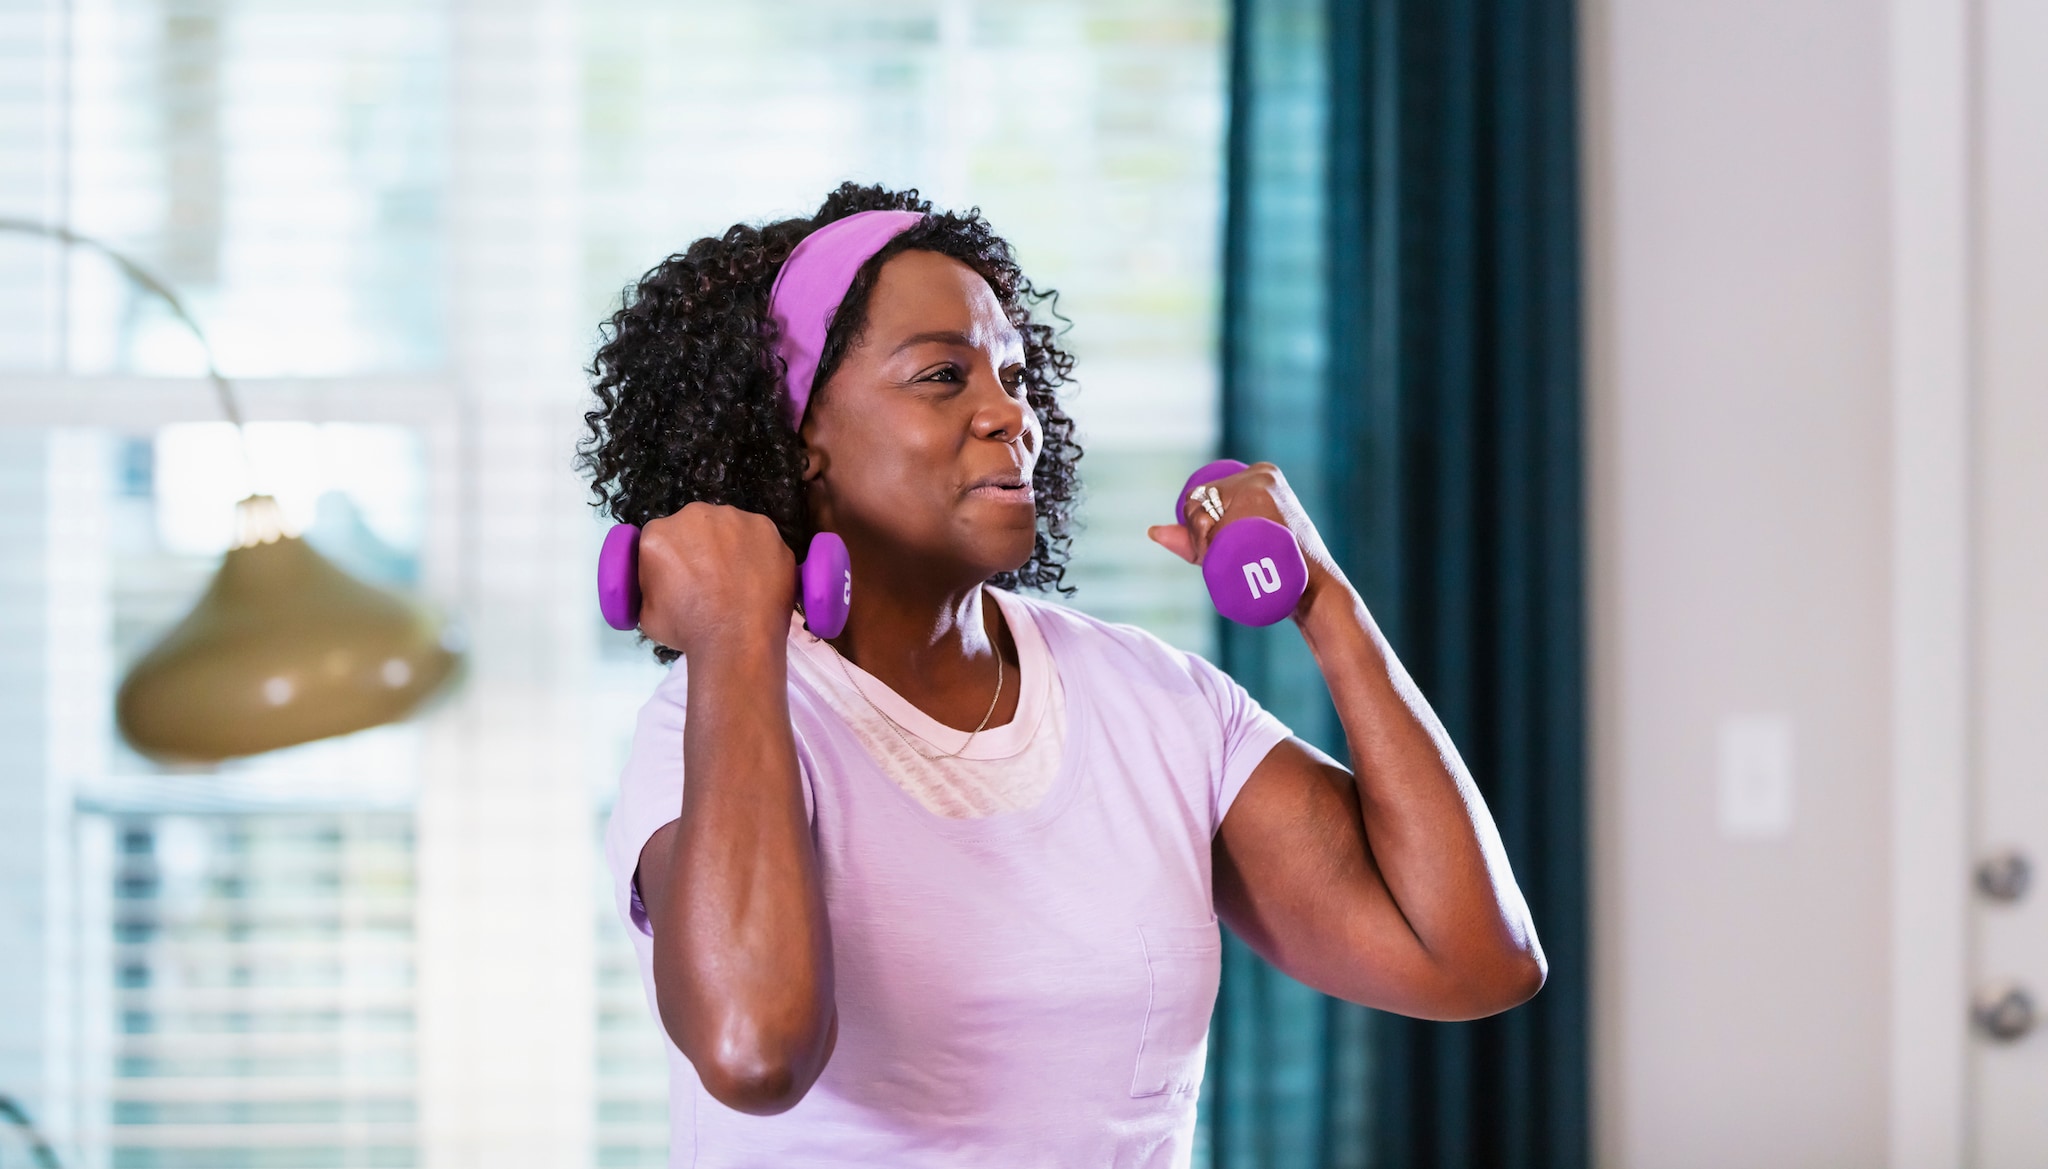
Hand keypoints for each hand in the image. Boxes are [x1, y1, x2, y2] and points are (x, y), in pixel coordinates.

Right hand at [636, 502, 796, 654]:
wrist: (736, 642)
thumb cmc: (689, 632)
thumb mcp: (647, 612)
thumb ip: (651, 583)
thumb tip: (663, 580)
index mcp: (659, 535)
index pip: (662, 538)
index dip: (673, 558)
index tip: (683, 577)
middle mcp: (695, 517)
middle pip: (696, 526)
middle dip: (701, 547)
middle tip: (711, 579)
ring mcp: (734, 519)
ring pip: (729, 528)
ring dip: (731, 547)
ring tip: (738, 580)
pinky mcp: (765, 527)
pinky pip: (759, 536)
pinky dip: (759, 552)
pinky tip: (758, 577)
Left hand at [1145, 461, 1345, 617]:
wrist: (1312, 588)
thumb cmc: (1274, 567)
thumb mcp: (1233, 546)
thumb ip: (1192, 538)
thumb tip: (1151, 532)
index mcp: (1261, 472)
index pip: (1207, 492)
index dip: (1196, 523)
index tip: (1212, 546)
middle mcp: (1262, 474)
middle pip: (1202, 500)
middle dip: (1197, 534)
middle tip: (1217, 557)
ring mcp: (1265, 488)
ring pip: (1205, 510)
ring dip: (1201, 540)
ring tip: (1221, 557)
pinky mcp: (1265, 509)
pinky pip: (1215, 522)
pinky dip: (1204, 541)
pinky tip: (1212, 549)